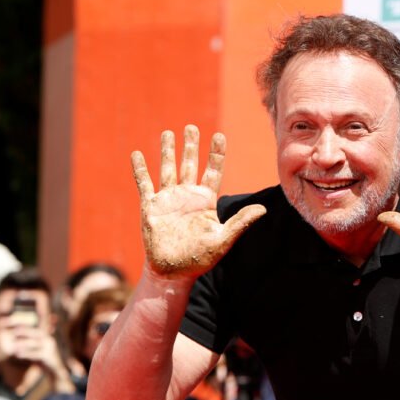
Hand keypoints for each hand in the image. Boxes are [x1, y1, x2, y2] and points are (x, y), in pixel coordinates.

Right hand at [132, 125, 265, 278]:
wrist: (173, 272)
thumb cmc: (199, 259)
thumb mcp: (223, 240)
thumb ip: (240, 222)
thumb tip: (262, 209)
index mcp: (205, 201)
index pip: (213, 171)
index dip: (216, 154)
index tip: (219, 135)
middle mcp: (187, 196)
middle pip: (190, 164)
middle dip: (191, 145)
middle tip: (191, 127)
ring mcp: (168, 200)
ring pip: (168, 169)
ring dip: (168, 151)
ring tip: (168, 132)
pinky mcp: (150, 207)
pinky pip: (144, 184)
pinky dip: (140, 169)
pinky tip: (137, 154)